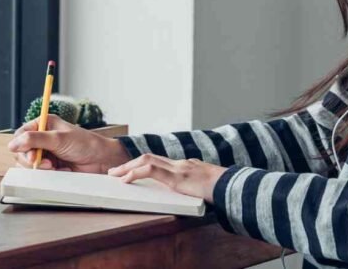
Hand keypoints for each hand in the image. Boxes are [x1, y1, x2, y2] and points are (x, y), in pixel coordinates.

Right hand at [7, 114, 130, 173]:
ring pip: (29, 164)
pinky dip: (47, 174)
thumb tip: (13, 144)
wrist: (100, 160)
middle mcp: (42, 137)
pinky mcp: (51, 165)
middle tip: (47, 163)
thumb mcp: (58, 139)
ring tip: (54, 167)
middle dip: (32, 160)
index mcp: (43, 124)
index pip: (21, 134)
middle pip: (21, 151)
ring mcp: (45, 152)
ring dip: (40, 168)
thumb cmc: (84, 144)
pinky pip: (39, 172)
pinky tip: (60, 170)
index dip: (21, 146)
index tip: (32, 156)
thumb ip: (35, 139)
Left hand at [107, 154, 226, 202]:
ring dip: (128, 167)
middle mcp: (179, 163)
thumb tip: (191, 189)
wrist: (232, 186)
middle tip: (115, 171)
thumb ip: (194, 185)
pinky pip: (152, 171)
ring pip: (146, 161)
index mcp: (184, 166)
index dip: (141, 164)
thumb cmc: (222, 189)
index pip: (158, 161)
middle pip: (148, 157)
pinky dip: (136, 173)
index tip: (129, 169)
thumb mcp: (205, 185)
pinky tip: (126, 179)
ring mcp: (178, 168)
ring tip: (115, 175)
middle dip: (130, 164)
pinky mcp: (177, 177)